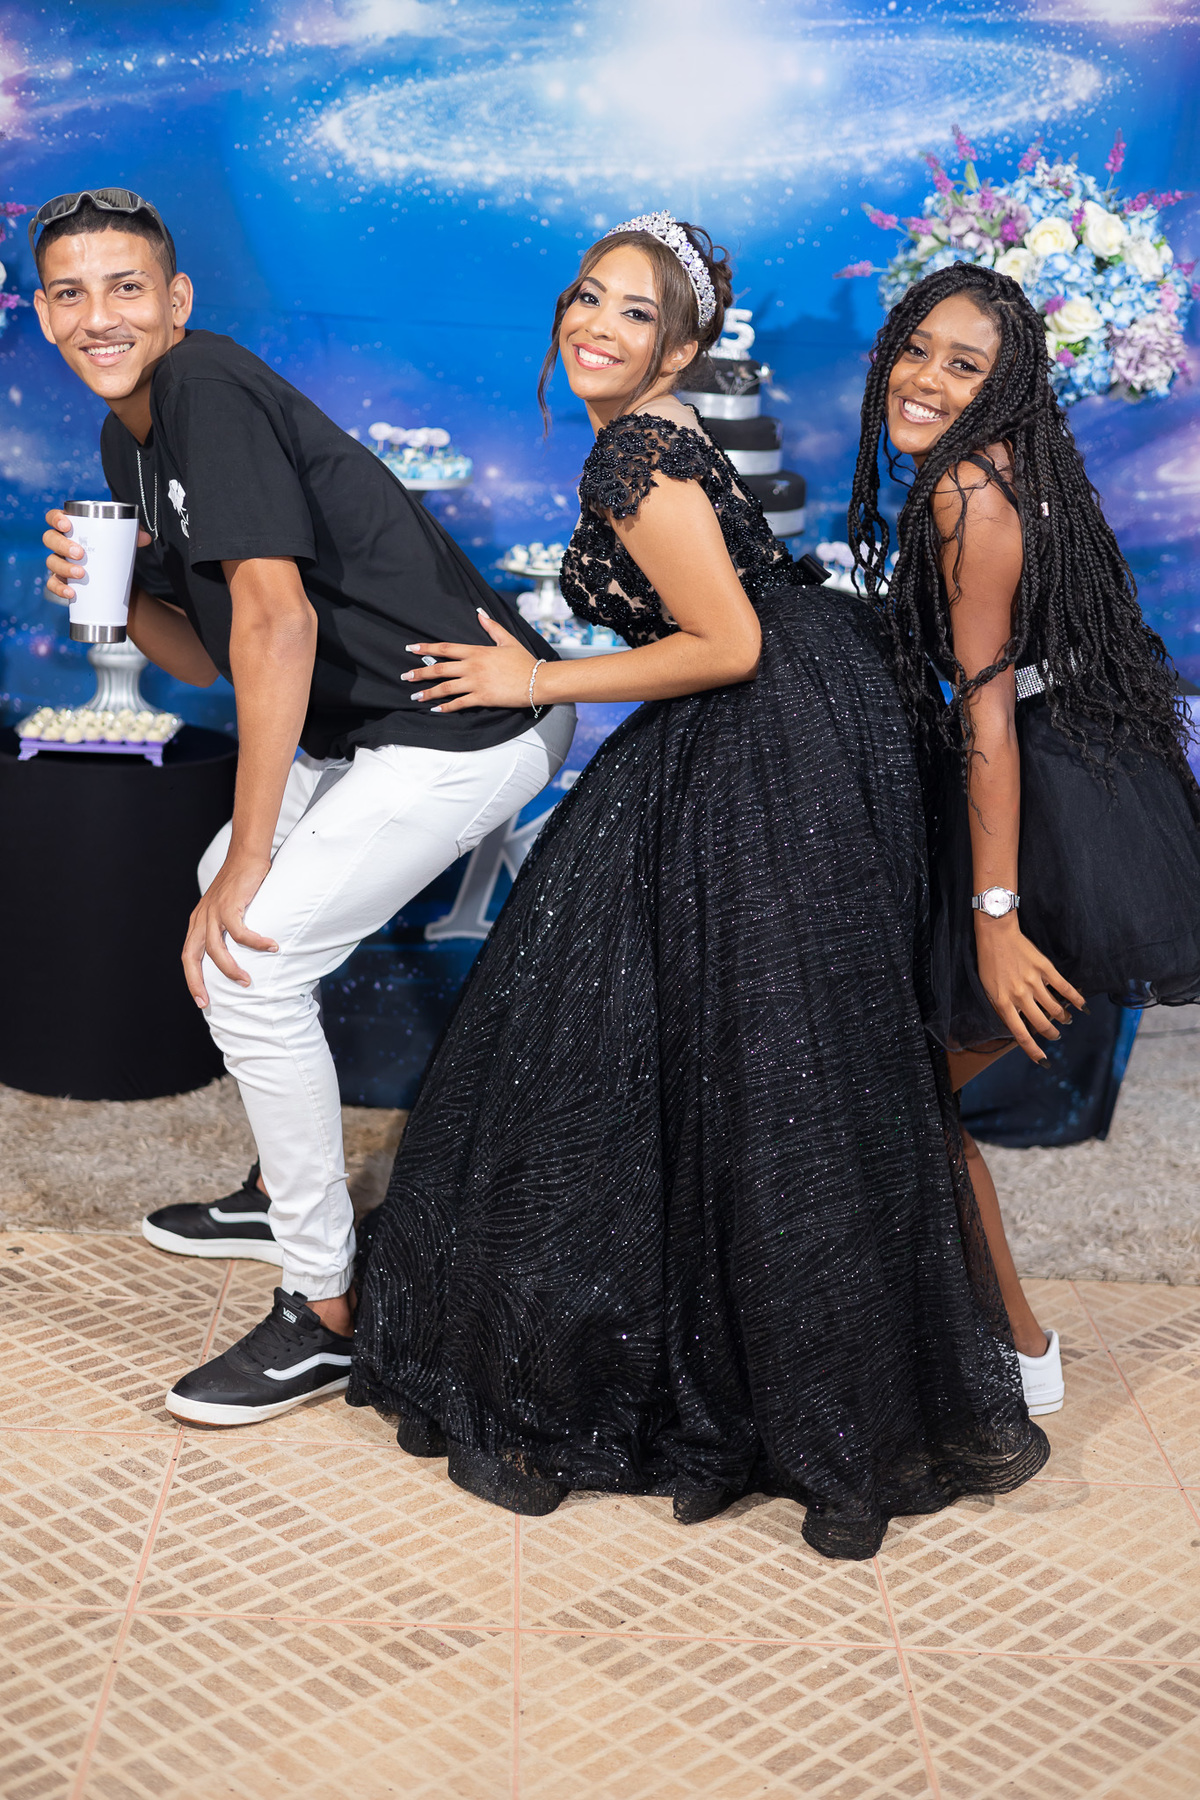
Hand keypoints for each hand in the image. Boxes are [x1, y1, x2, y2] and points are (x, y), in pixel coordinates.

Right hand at [43, 508, 151, 603]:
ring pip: (51, 562)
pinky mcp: (61, 580)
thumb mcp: (121, 541)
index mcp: (70, 527)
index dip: (55, 518)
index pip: (53, 517)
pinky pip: (53, 584)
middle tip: (80, 554)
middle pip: (50, 539)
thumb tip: (145, 538)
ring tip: (81, 573)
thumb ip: (133, 535)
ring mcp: (58, 562)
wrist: (111, 575)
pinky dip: (59, 589)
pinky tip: (71, 593)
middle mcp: (59, 543)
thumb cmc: (110, 549)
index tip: (67, 525)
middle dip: (62, 545)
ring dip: (63, 568)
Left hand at [183, 851, 275, 1006]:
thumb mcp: (227, 908)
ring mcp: (214, 911)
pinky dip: (255, 942)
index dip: (191, 979)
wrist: (246, 855)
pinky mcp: (230, 904)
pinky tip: (271, 947)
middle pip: (192, 956)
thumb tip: (239, 953)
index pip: (188, 955)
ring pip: (215, 949)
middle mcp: (201, 918)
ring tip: (247, 982)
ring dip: (230, 968)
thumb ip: (225, 929)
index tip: (201, 1000)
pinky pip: (240, 931)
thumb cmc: (241, 883)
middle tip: (208, 1002)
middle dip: (197, 982)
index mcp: (198, 921)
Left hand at [403, 609, 536, 712]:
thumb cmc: (524, 661)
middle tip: (405, 677)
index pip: (445, 648)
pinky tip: (435, 709)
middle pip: (440, 668)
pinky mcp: (482, 698)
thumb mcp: (507, 640)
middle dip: (420, 672)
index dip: (426, 648)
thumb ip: (491, 627)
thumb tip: (480, 613)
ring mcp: (476, 682)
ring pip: (445, 687)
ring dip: (428, 692)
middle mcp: (472, 666)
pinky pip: (459, 703)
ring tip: (415, 696)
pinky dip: (446, 707)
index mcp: (477, 651)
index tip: (411, 648)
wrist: (537, 680)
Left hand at [974, 914, 1085, 1063]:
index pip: (1021, 1034)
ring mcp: (1034, 982)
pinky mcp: (1045, 969)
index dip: (1033, 1050)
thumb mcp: (988, 990)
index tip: (1043, 1060)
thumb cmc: (989, 963)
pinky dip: (1075, 999)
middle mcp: (1020, 996)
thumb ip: (1001, 1008)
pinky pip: (1064, 988)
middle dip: (1051, 1033)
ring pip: (1055, 1008)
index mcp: (1004, 1003)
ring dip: (1063, 1018)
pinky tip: (1082, 1007)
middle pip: (1042, 1023)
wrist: (996, 935)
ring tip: (1066, 1020)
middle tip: (1055, 1035)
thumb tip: (1015, 1024)